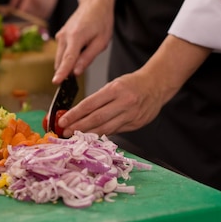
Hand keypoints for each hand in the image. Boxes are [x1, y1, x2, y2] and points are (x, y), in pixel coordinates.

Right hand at [52, 0, 113, 83]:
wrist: (94, 3)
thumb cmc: (101, 20)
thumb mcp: (101, 42)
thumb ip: (88, 58)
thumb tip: (76, 72)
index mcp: (76, 36)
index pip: (67, 59)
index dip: (62, 73)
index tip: (56, 82)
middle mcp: (64, 36)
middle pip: (61, 61)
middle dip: (68, 70)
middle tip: (82, 70)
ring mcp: (60, 35)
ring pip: (60, 58)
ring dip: (69, 63)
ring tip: (85, 50)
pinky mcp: (60, 36)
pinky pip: (62, 52)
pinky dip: (68, 56)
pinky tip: (80, 49)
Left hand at [58, 34, 212, 136]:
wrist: (157, 85)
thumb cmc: (132, 83)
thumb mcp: (114, 85)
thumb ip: (100, 100)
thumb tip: (80, 114)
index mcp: (116, 90)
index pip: (90, 104)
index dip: (75, 114)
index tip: (63, 120)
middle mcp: (124, 103)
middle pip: (97, 119)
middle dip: (78, 127)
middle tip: (65, 132)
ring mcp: (131, 115)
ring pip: (106, 129)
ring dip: (88, 134)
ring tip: (76, 137)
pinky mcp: (136, 124)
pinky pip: (116, 131)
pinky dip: (103, 135)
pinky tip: (93, 137)